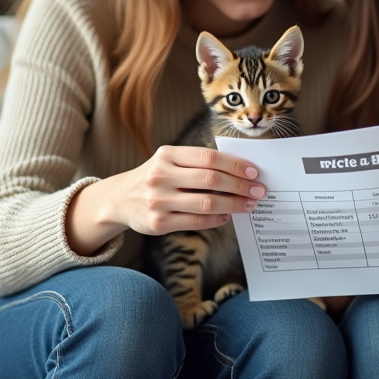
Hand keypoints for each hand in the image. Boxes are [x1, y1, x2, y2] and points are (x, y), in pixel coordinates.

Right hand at [66, 146, 264, 255]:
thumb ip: (198, 162)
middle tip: (258, 190)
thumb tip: (240, 171)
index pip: (209, 157)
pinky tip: (227, 216)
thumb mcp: (169, 160)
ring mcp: (158, 201)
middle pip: (211, 180)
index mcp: (167, 154)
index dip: (235, 165)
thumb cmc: (155, 176)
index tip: (254, 172)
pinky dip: (217, 220)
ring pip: (207, 204)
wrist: (119, 199)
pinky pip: (196, 222)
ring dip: (233, 205)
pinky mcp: (158, 223)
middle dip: (240, 186)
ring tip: (248, 204)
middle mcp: (160, 176)